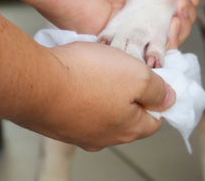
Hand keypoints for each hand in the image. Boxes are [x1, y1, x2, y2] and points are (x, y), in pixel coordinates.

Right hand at [31, 42, 174, 149]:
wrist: (34, 82)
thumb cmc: (88, 77)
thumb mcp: (139, 75)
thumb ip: (158, 90)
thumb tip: (170, 99)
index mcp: (128, 129)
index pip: (154, 120)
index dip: (159, 98)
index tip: (155, 78)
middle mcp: (102, 138)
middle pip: (127, 115)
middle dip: (129, 92)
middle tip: (124, 66)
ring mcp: (76, 133)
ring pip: (101, 110)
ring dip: (103, 89)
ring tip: (97, 65)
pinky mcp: (55, 123)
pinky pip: (77, 106)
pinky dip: (80, 90)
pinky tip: (76, 72)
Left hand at [32, 0, 198, 46]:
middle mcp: (116, 4)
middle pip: (156, 19)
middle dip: (178, 14)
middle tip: (186, 4)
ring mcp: (111, 22)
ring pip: (150, 35)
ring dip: (173, 27)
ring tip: (182, 12)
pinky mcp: (106, 35)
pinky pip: (136, 45)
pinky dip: (158, 41)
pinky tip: (173, 25)